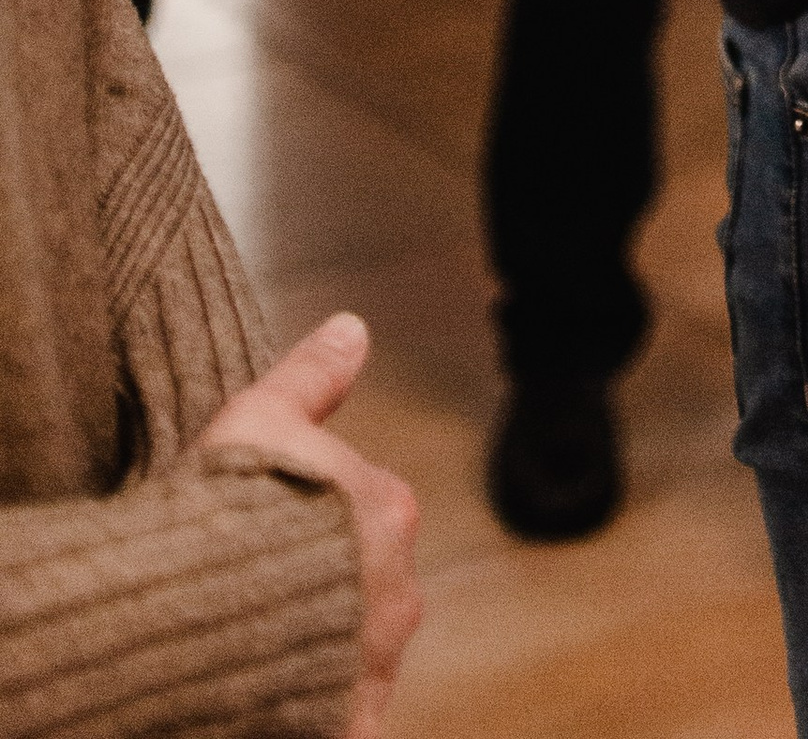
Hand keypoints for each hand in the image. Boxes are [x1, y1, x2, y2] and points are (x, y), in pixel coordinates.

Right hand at [197, 316, 421, 736]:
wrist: (190, 608)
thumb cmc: (228, 507)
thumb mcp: (260, 417)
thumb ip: (313, 376)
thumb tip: (352, 328)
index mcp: (387, 510)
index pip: (363, 512)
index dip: (311, 521)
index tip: (267, 532)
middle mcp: (398, 589)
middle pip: (366, 586)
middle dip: (324, 591)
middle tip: (255, 595)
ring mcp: (374, 663)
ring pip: (354, 653)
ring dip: (319, 650)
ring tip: (253, 648)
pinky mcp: (345, 722)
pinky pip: (338, 717)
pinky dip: (315, 710)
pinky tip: (273, 703)